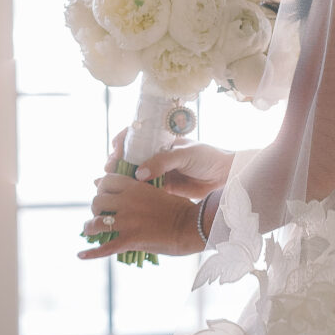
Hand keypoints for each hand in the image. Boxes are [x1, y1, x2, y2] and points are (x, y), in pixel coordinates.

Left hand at [79, 172, 204, 259]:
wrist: (192, 226)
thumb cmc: (179, 208)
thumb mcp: (157, 191)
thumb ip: (136, 188)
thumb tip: (122, 187)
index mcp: (134, 187)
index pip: (105, 181)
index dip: (101, 188)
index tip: (106, 195)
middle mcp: (126, 202)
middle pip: (97, 202)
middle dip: (96, 208)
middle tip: (102, 215)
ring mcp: (127, 222)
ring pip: (96, 223)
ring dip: (90, 227)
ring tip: (91, 231)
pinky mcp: (130, 240)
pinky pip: (104, 248)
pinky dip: (91, 253)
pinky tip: (80, 255)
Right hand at [104, 130, 231, 198]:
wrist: (226, 176)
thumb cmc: (208, 157)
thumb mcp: (185, 154)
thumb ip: (163, 162)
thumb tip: (138, 173)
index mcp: (160, 141)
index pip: (135, 137)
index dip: (122, 141)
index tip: (114, 148)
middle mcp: (156, 155)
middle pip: (129, 157)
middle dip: (116, 163)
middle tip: (108, 171)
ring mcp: (158, 172)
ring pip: (133, 175)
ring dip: (120, 180)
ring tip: (108, 186)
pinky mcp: (162, 189)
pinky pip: (144, 191)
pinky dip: (132, 194)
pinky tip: (121, 198)